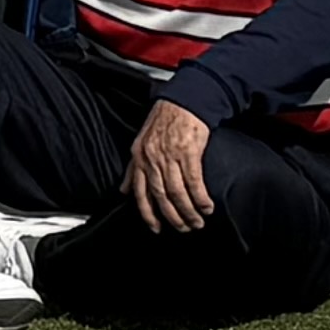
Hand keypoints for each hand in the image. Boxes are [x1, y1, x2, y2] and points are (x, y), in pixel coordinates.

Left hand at [127, 95, 216, 233]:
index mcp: (139, 157)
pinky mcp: (188, 152)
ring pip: (177, 192)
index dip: (147, 213)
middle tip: (184, 228)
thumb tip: (123, 191)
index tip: (156, 228)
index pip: (139, 191)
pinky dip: (200, 198)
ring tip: (198, 221)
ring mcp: (169, 155)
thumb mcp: (140, 143)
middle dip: (173, 216)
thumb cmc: (163, 122)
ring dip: (189, 211)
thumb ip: (133, 169)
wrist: (184, 101)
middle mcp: (152, 158)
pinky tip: (207, 206)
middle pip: (161, 196)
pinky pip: (194, 182)